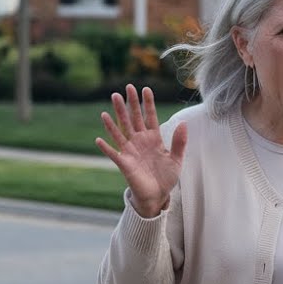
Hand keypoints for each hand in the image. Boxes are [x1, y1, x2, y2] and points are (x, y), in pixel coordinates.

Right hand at [95, 85, 187, 217]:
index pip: (150, 117)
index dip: (148, 104)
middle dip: (130, 103)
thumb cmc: (166, 178)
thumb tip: (184, 123)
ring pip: (121, 130)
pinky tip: (98, 139)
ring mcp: (130, 151)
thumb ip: (179, 142)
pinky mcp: (124, 163)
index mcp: (154, 139)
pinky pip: (112, 153)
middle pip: (134, 118)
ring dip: (115, 117)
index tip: (146, 89)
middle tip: (127, 87)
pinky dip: (105, 147)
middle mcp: (140, 141)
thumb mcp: (176, 160)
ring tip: (111, 103)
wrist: (157, 196)